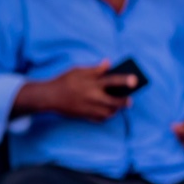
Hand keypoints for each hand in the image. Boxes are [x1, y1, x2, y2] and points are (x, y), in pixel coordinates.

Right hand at [15, 61, 132, 121]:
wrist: (49, 97)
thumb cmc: (64, 81)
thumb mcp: (78, 70)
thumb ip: (95, 69)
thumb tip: (108, 64)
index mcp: (91, 83)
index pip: (112, 80)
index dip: (125, 80)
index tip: (135, 80)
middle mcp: (92, 96)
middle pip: (114, 102)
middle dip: (124, 102)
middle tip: (129, 100)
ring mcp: (88, 107)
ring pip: (108, 113)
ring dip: (115, 110)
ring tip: (117, 106)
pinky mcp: (84, 115)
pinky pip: (99, 119)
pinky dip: (105, 116)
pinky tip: (106, 112)